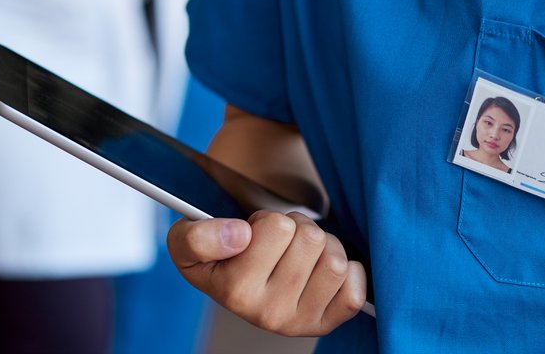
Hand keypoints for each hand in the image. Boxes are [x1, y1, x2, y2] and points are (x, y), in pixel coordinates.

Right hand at [166, 211, 366, 335]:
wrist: (238, 280)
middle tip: (278, 242)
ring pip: (335, 260)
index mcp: (234, 292)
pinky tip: (321, 272)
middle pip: (310, 238)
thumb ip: (198, 235)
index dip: (266, 220)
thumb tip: (239, 236)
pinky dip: (348, 272)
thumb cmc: (219, 253)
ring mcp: (298, 323)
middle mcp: (266, 315)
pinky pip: (355, 288)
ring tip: (299, 254)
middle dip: (297, 228)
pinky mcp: (325, 325)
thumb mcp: (189, 237)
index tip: (249, 234)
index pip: (277, 227)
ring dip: (323, 247)